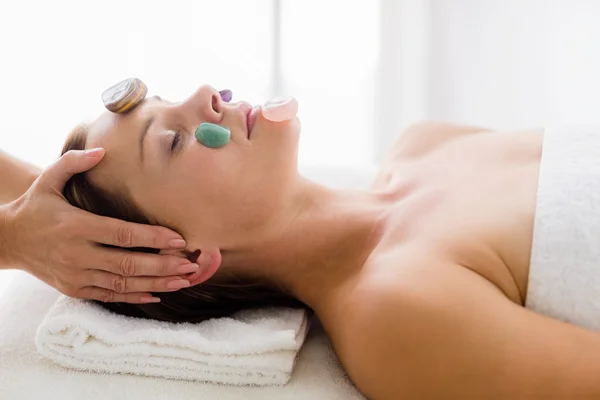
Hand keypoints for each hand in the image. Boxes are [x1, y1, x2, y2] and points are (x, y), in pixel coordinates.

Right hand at [1, 148, 197, 303]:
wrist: (7, 241)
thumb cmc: (34, 207)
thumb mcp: (47, 180)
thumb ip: (74, 163)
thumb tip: (102, 151)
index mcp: (76, 226)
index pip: (122, 234)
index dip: (153, 238)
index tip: (179, 239)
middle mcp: (77, 254)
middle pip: (128, 263)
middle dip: (163, 266)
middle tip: (190, 265)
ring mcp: (76, 275)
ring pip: (122, 283)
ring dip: (156, 284)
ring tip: (182, 281)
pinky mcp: (74, 289)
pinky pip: (109, 295)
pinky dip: (134, 296)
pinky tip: (157, 294)